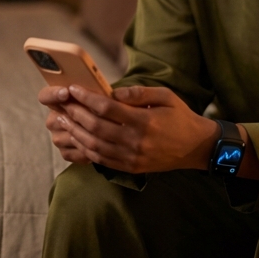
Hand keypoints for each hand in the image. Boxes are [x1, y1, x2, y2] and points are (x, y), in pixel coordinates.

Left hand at [42, 84, 218, 172]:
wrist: (195, 147)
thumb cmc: (180, 117)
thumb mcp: (165, 96)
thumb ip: (138, 93)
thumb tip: (112, 92)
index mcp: (144, 121)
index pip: (106, 108)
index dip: (86, 98)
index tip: (73, 89)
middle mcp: (135, 141)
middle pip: (96, 127)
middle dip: (76, 114)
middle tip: (63, 104)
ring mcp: (132, 157)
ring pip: (94, 145)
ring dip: (76, 132)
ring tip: (64, 120)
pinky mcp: (131, 167)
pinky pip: (102, 159)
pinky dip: (86, 149)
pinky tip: (77, 138)